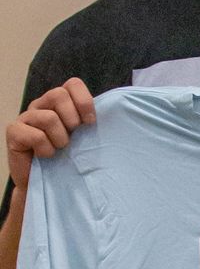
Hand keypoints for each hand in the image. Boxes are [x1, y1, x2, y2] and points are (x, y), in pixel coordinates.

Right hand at [6, 78, 95, 192]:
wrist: (47, 185)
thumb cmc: (67, 160)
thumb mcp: (84, 138)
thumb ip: (91, 122)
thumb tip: (115, 111)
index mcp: (59, 103)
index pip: (73, 84)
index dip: (84, 101)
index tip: (90, 123)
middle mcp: (41, 105)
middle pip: (59, 94)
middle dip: (72, 120)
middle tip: (71, 138)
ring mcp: (26, 117)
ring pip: (49, 117)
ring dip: (60, 139)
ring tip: (58, 150)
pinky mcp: (14, 132)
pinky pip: (36, 135)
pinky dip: (46, 149)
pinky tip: (44, 156)